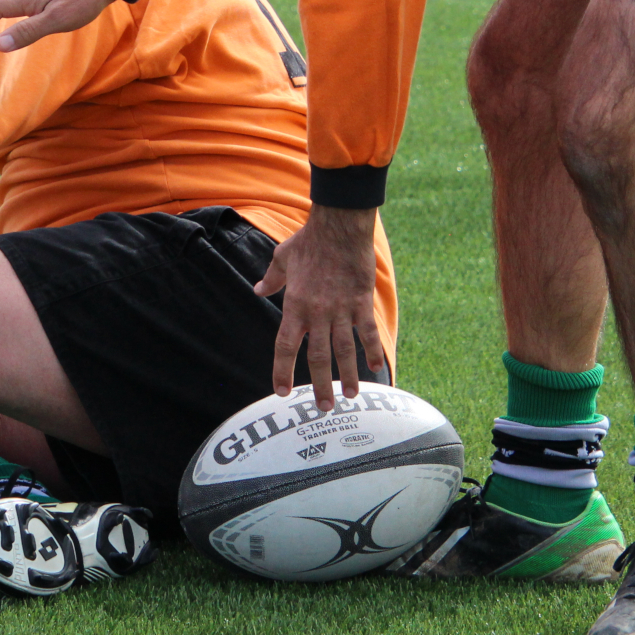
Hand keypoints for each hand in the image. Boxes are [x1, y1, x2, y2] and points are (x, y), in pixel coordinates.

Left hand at [253, 205, 387, 409]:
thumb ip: (272, 279)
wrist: (339, 226)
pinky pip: (367, 332)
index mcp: (295, 305)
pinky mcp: (361, 303)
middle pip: (317, 357)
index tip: (282, 391)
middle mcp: (317, 313)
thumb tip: (258, 289)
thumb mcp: (282, 258)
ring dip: (346, 375)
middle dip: (319, 385)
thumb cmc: (309, 241)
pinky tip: (376, 368)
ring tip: (349, 396)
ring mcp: (341, 309)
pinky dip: (372, 351)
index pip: (285, 346)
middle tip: (323, 407)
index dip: (282, 370)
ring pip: (343, 350)